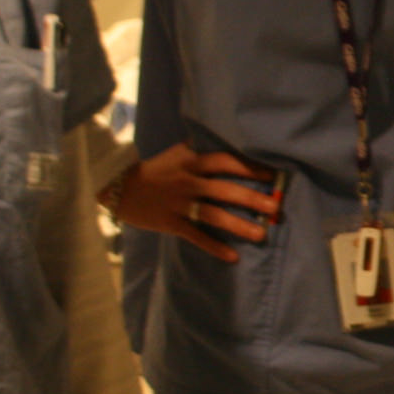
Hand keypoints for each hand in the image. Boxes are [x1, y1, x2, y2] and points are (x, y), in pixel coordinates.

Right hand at [109, 142, 280, 262]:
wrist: (117, 187)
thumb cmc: (152, 171)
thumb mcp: (175, 154)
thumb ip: (198, 150)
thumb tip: (218, 137)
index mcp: (191, 163)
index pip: (226, 161)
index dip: (250, 167)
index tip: (273, 174)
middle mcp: (188, 182)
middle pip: (226, 190)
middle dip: (253, 199)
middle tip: (277, 207)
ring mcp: (180, 203)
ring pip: (214, 215)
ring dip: (240, 225)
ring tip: (262, 234)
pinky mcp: (171, 223)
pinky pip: (196, 236)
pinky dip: (214, 247)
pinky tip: (233, 257)